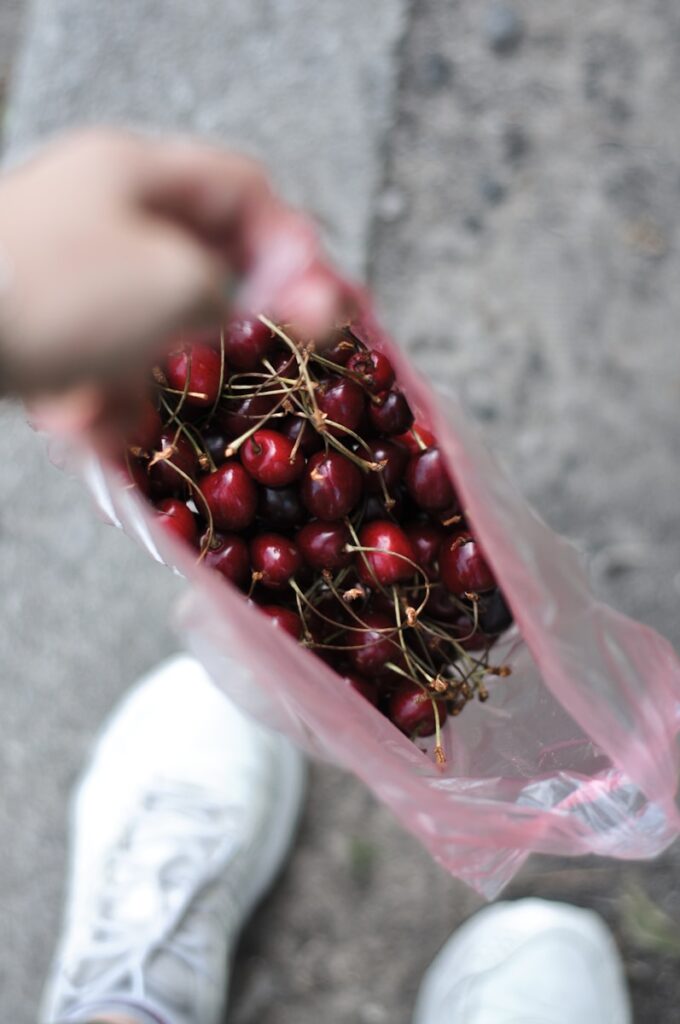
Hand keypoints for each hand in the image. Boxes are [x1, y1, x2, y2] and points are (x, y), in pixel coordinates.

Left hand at [0, 130, 348, 397]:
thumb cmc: (55, 295)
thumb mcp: (174, 285)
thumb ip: (246, 291)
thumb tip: (302, 298)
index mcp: (136, 175)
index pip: (241, 188)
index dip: (290, 243)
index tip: (316, 299)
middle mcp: (102, 212)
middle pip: (199, 257)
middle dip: (225, 319)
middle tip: (252, 359)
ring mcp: (66, 268)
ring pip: (146, 322)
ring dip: (154, 373)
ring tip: (133, 406)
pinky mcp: (36, 320)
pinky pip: (95, 355)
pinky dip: (101, 394)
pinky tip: (85, 425)